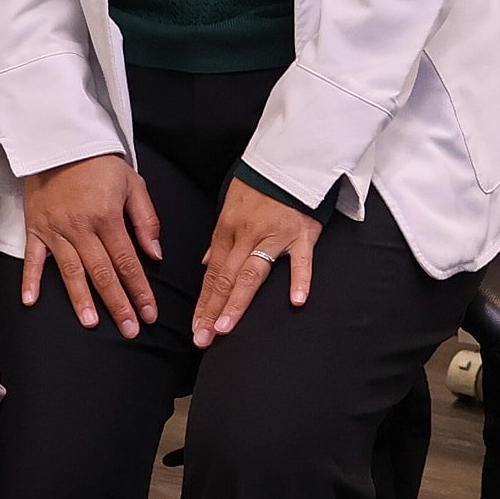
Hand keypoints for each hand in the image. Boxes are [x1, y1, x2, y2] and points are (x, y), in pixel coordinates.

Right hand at [20, 154, 160, 336]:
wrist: (60, 139)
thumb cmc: (100, 163)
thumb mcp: (133, 183)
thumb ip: (145, 220)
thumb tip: (154, 255)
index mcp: (107, 217)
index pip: (127, 262)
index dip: (140, 290)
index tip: (149, 314)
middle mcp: (81, 228)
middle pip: (102, 273)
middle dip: (118, 304)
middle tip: (129, 330)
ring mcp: (55, 230)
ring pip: (70, 271)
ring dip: (81, 299)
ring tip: (92, 323)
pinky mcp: (35, 227)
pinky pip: (32, 257)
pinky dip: (29, 279)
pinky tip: (30, 301)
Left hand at [192, 180, 321, 347]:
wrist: (289, 159)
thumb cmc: (259, 183)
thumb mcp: (231, 205)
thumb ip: (220, 239)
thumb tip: (207, 264)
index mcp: (227, 229)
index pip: (213, 273)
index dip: (204, 302)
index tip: (196, 327)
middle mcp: (247, 235)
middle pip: (226, 278)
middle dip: (212, 311)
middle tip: (202, 339)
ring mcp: (276, 236)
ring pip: (253, 273)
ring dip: (237, 302)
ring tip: (225, 327)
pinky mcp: (303, 234)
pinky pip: (302, 260)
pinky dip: (300, 279)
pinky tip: (296, 301)